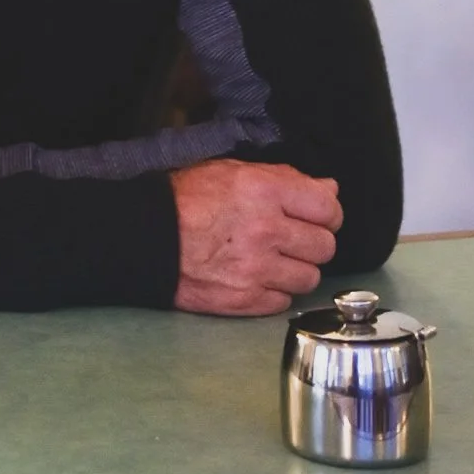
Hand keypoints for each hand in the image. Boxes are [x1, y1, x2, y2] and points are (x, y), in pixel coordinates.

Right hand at [171, 160, 342, 316]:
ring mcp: (257, 269)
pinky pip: (284, 301)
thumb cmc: (186, 199)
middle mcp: (267, 230)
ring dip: (296, 270)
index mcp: (266, 191)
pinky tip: (258, 278)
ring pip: (309, 278)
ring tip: (274, 260)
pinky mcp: (245, 300)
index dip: (326, 213)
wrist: (145, 238)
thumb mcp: (234, 171)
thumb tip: (328, 188)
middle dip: (313, 243)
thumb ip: (285, 178)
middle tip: (293, 239)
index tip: (316, 217)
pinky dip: (275, 292)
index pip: (329, 208)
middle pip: (325, 247)